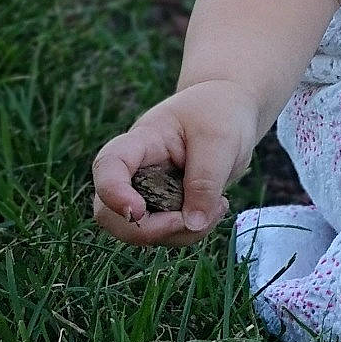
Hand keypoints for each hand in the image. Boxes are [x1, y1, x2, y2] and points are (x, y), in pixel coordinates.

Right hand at [91, 80, 259, 247]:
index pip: (108, 166)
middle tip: (194, 220)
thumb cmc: (220, 113)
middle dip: (148, 230)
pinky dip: (190, 231)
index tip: (138, 212)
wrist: (231, 108)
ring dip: (179, 233)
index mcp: (141, 141)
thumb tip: (192, 224)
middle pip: (109, 212)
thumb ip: (206, 180)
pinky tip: (216, 208)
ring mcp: (146, 191)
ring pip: (139, 231)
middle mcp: (135, 170)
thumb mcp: (220, 139)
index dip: (113, 194)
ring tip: (219, 206)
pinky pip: (165, 234)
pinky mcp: (163, 207)